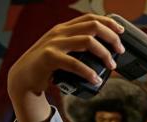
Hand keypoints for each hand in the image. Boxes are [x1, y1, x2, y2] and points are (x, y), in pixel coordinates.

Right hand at [7, 14, 125, 121]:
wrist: (24, 76)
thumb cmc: (48, 65)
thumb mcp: (64, 50)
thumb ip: (79, 47)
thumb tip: (106, 54)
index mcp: (65, 29)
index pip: (90, 18)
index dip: (109, 23)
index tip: (121, 32)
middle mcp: (60, 32)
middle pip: (93, 26)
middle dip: (111, 38)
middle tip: (120, 51)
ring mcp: (54, 43)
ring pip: (88, 41)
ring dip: (105, 54)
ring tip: (111, 66)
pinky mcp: (50, 58)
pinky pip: (74, 63)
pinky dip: (88, 72)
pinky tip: (95, 79)